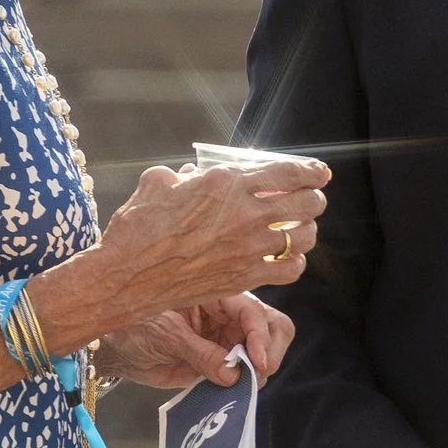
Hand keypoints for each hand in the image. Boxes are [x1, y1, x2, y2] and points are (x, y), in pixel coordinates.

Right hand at [88, 155, 327, 322]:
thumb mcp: (157, 183)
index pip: (287, 173)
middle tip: (312, 198)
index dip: (311, 171)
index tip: (320, 172)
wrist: (127, 276)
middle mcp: (244, 213)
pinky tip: (288, 258)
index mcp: (225, 183)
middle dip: (314, 198)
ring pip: (302, 236)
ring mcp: (247, 247)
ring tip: (303, 227)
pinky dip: (295, 262)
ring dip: (307, 229)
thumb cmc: (137, 227)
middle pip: (304, 203)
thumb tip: (194, 175)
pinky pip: (289, 269)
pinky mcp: (244, 277)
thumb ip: (183, 174)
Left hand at [95, 294, 293, 388]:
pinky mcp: (219, 363)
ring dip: (261, 369)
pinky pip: (242, 373)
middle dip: (270, 350)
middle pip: (271, 326)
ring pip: (263, 350)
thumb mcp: (166, 335)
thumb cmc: (134, 327)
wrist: (114, 350)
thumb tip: (234, 375)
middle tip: (257, 375)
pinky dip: (245, 384)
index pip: (252, 311)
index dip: (261, 335)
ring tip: (246, 386)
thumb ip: (200, 353)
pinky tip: (236, 393)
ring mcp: (226, 340)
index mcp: (216, 296)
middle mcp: (227, 316)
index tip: (257, 362)